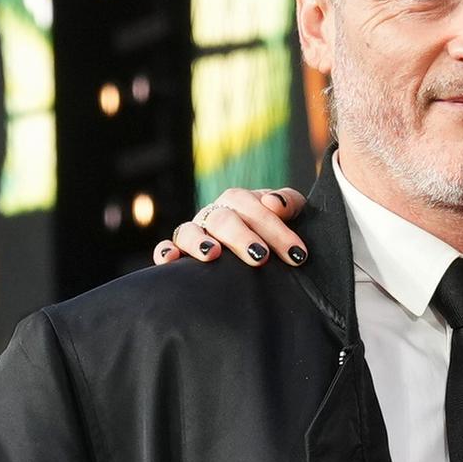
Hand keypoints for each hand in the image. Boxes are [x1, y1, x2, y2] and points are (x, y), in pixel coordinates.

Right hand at [155, 188, 307, 267]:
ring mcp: (196, 231)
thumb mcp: (291, 214)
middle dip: (242, 237)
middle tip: (261, 257)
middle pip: (224, 219)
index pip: (254, 208)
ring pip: (190, 230)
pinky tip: (171, 260)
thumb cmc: (277, 232)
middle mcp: (215, 213)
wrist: (267, 253)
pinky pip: (167, 247)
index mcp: (241, 202)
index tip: (297, 254)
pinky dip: (165, 251)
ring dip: (199, 241)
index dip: (276, 230)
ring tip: (212, 254)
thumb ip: (288, 203)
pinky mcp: (180, 250)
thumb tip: (273, 203)